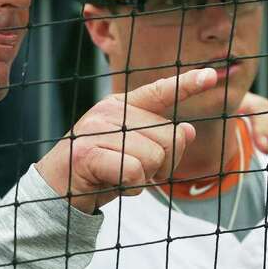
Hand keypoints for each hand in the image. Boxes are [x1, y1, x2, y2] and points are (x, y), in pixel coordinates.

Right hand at [37, 69, 219, 212]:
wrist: (56, 191)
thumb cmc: (99, 171)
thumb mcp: (133, 153)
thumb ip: (159, 140)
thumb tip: (188, 130)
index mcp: (121, 106)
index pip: (159, 92)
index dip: (187, 85)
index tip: (211, 77)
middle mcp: (110, 111)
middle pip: (169, 138)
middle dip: (163, 165)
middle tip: (137, 173)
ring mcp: (97, 130)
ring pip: (154, 158)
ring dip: (145, 179)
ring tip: (121, 178)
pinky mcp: (88, 153)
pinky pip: (134, 172)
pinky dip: (131, 186)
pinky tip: (114, 185)